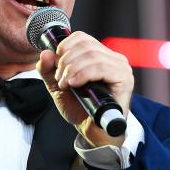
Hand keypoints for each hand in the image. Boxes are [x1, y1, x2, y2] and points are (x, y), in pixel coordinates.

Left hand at [36, 32, 133, 146]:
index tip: (56, 64)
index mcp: (99, 56)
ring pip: (92, 55)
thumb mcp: (58, 87)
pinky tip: (74, 84)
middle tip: (60, 79)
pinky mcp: (124, 79)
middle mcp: (113, 58)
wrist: (93, 132)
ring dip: (72, 69)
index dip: (64, 47)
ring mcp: (121, 67)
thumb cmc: (80, 109)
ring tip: (65, 85)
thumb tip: (45, 52)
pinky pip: (102, 67)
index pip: (81, 37)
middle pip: (85, 45)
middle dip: (66, 61)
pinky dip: (83, 74)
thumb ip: (48, 70)